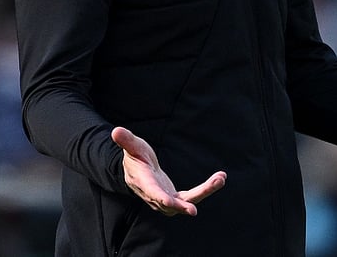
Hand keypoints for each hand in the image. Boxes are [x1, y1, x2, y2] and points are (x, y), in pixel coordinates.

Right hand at [111, 126, 226, 215]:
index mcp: (144, 183)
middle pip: (172, 204)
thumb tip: (115, 131)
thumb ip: (127, 141)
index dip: (162, 199)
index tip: (172, 203)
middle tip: (198, 204)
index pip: (153, 193)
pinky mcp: (176, 199)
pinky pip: (193, 197)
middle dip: (185, 204)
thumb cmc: (135, 157)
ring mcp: (166, 200)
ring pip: (186, 202)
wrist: (138, 172)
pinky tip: (219, 178)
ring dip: (204, 192)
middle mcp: (155, 196)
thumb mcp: (133, 147)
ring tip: (220, 179)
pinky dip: (206, 188)